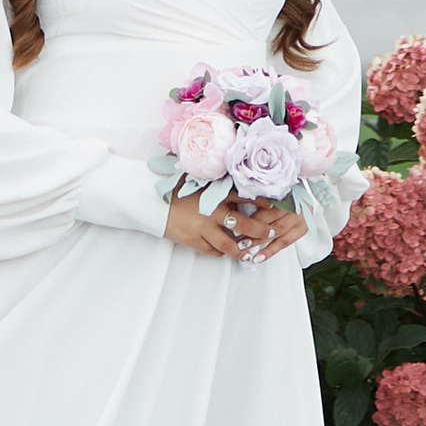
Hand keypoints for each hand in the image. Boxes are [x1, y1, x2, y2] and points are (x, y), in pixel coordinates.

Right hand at [161, 191, 305, 262]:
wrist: (150, 201)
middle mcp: (212, 212)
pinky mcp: (193, 241)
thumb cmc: (173, 187)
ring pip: (230, 244)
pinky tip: (226, 251)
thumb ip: (214, 180)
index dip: (263, 202)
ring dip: (243, 248)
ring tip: (251, 251)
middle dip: (260, 230)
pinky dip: (221, 252)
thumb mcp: (196, 179)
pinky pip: (213, 251)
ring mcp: (203, 229)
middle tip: (270, 232)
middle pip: (244, 224)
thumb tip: (233, 173)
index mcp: (214, 193)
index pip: (245, 197)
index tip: (275, 204)